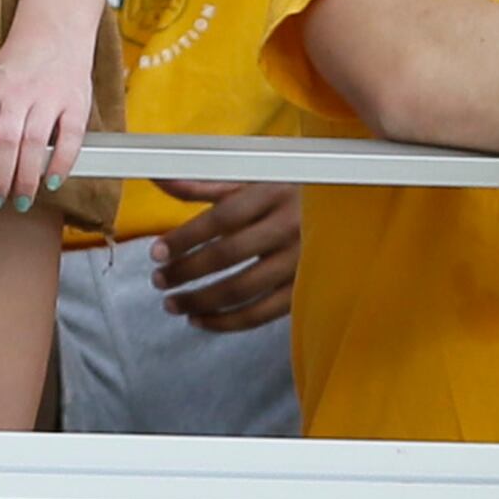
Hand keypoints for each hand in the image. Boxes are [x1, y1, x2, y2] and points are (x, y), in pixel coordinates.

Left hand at [0, 29, 89, 210]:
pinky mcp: (76, 103)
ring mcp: (50, 96)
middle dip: (0, 176)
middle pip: (7, 139)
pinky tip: (52, 180)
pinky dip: (61, 163)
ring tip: (21, 198)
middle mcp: (19, 91)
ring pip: (35, 141)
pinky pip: (70, 137)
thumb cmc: (15, 70)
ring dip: (27, 177)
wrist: (55, 31)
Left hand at [149, 178, 299, 330]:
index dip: (186, 237)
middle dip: (186, 271)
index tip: (157, 252)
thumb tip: (159, 177)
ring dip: (201, 300)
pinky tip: (201, 319)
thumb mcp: (251, 182)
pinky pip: (262, 313)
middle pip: (228, 254)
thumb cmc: (287, 194)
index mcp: (274, 193)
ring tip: (172, 304)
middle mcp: (290, 226)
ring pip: (243, 288)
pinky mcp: (306, 290)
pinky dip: (227, 322)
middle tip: (159, 280)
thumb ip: (203, 184)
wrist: (342, 214)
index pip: (222, 218)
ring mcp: (301, 262)